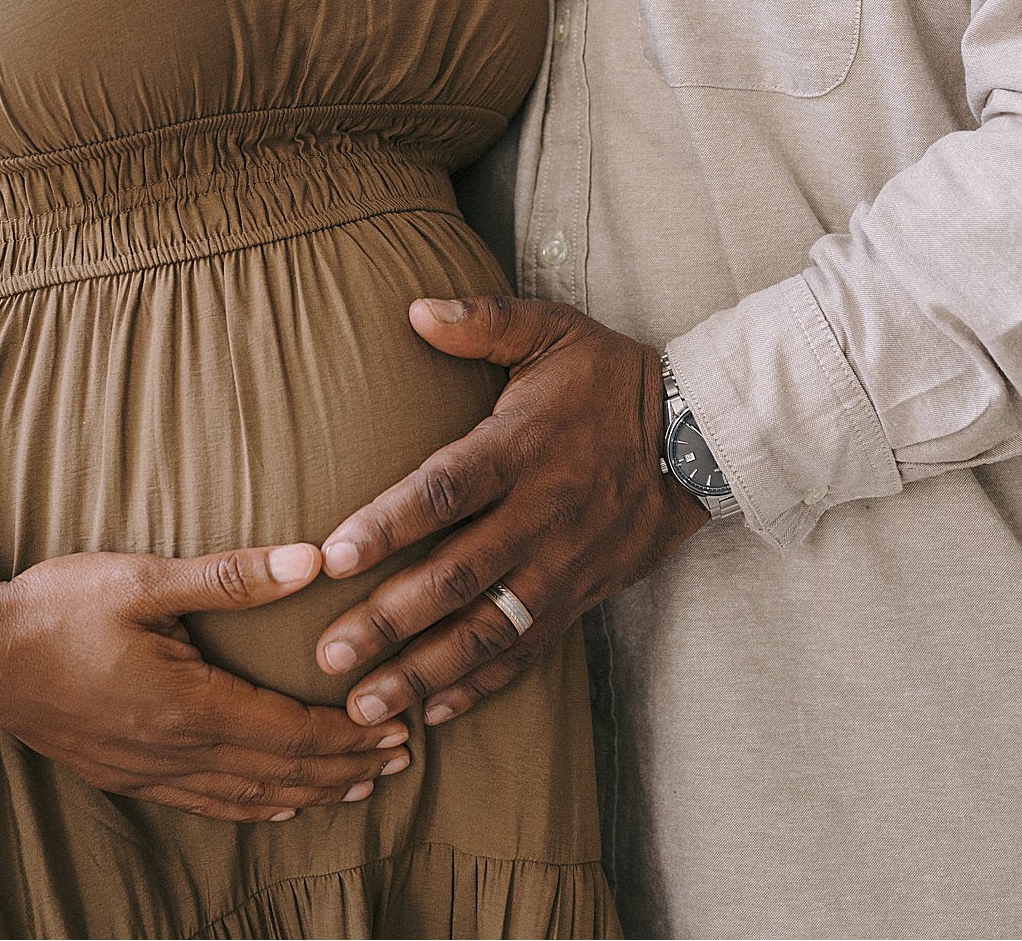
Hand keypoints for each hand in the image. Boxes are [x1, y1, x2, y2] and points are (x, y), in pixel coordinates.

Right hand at [0, 545, 410, 821]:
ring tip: (357, 787)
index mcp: (189, 704)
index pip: (291, 732)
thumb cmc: (60, 611)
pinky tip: (274, 804)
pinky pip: (207, 803)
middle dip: (345, 768)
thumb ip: (231, 577)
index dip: (349, 737)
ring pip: (248, 797)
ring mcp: (150, 770)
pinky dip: (255, 806)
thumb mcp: (145, 581)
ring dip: (310, 793)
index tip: (397, 729)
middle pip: (280, 772)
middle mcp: (176, 750)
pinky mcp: (128, 774)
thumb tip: (311, 561)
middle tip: (400, 760)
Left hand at [316, 296, 706, 726]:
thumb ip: (484, 320)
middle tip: (326, 655)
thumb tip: (414, 309)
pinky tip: (434, 711)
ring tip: (364, 707)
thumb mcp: (551, 330)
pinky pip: (529, 648)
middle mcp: (541, 514)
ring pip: (489, 629)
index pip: (446, 491)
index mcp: (522, 448)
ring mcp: (563, 563)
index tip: (331, 556)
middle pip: (458, 577)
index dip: (388, 525)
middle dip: (390, 622)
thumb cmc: (606, 377)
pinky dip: (482, 686)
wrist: (695, 433)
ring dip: (425, 672)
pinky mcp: (581, 594)